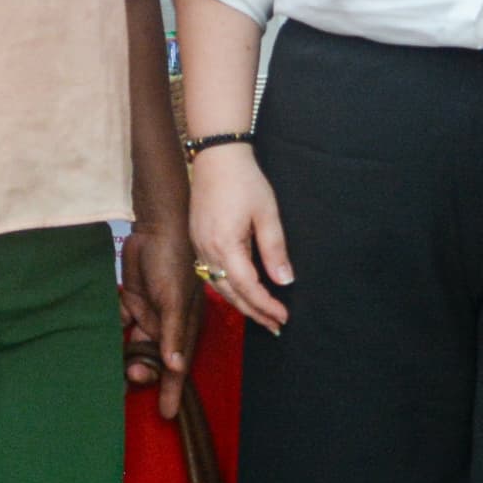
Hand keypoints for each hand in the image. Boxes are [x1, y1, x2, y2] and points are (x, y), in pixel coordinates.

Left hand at [120, 219, 202, 418]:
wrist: (156, 226)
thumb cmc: (174, 260)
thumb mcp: (175, 298)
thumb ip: (173, 332)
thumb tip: (177, 367)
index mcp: (183, 327)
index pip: (179, 366)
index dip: (173, 390)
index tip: (167, 414)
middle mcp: (166, 325)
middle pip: (155, 359)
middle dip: (144, 373)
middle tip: (129, 378)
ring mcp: (147, 314)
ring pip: (134, 345)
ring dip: (124, 358)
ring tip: (111, 370)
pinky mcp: (130, 302)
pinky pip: (119, 324)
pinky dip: (110, 332)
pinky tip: (97, 341)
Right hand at [187, 144, 293, 332]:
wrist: (216, 156)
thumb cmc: (244, 180)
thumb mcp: (267, 213)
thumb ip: (275, 250)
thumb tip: (285, 280)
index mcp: (225, 245)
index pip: (247, 287)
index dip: (265, 305)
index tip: (283, 316)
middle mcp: (206, 250)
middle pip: (230, 293)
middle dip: (254, 312)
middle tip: (275, 326)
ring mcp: (198, 245)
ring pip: (218, 286)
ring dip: (241, 303)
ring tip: (262, 314)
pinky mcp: (197, 239)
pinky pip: (211, 273)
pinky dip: (228, 287)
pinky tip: (242, 290)